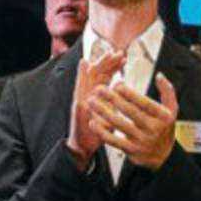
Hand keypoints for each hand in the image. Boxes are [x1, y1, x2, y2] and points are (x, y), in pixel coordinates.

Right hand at [67, 51, 125, 168]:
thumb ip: (113, 102)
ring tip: (107, 55)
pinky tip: (84, 63)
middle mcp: (89, 94)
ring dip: (99, 64)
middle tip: (118, 53)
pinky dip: (81, 73)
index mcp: (98, 96)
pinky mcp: (77, 103)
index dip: (114, 67)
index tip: (123, 59)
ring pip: (90, 76)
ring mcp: (82, 97)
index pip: (106, 77)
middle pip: (98, 73)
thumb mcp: (109, 115)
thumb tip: (123, 88)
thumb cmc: (97, 132)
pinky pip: (80, 85)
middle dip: (108, 62)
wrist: (83, 146)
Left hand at [87, 73, 178, 170]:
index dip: (131, 94)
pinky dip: (102, 131)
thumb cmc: (164, 128)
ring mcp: (141, 140)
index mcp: (162, 116)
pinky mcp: (131, 150)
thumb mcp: (172, 109)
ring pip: (119, 125)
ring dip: (103, 112)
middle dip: (113, 99)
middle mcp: (152, 129)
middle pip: (130, 112)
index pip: (145, 104)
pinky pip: (114, 140)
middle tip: (99, 89)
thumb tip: (159, 75)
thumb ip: (167, 90)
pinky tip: (93, 122)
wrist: (163, 156)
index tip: (117, 85)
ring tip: (92, 102)